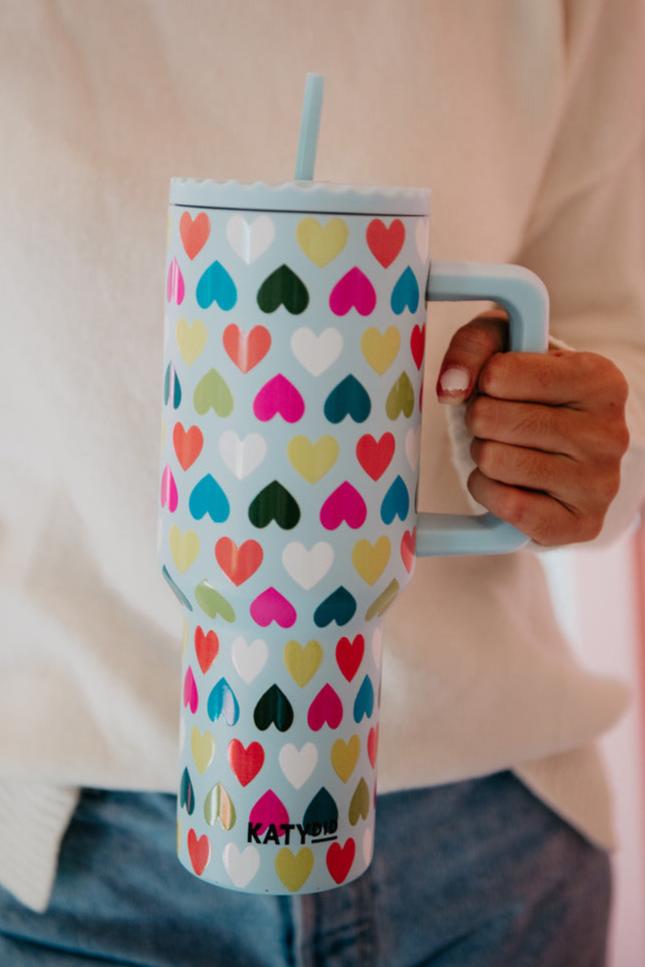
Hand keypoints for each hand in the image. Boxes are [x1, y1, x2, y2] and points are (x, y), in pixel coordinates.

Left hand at [435, 310, 630, 545]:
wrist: (568, 449)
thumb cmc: (532, 391)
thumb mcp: (506, 346)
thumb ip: (473, 346)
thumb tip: (451, 389)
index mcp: (600, 379)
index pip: (498, 375)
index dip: (484, 381)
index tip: (500, 386)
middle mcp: (610, 433)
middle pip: (490, 420)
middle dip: (479, 420)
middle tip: (500, 422)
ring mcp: (600, 484)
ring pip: (493, 462)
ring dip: (483, 455)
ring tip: (508, 449)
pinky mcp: (582, 525)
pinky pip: (506, 506)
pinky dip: (488, 492)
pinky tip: (508, 482)